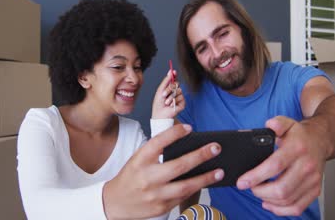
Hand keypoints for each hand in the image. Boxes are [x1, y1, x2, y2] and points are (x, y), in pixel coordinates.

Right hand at [103, 124, 223, 218]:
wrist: (115, 202)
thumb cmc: (131, 177)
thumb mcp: (138, 159)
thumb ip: (157, 152)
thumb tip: (185, 144)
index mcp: (140, 160)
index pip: (158, 143)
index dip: (174, 133)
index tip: (189, 127)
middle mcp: (147, 177)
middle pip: (178, 165)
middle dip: (200, 156)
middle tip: (215, 148)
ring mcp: (155, 194)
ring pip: (185, 186)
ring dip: (205, 178)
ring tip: (220, 171)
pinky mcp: (161, 207)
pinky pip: (183, 197)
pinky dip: (196, 189)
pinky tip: (206, 182)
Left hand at [152, 69, 184, 118]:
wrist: (160, 114)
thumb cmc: (159, 104)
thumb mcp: (160, 90)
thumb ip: (166, 81)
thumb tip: (170, 72)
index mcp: (169, 88)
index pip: (173, 79)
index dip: (174, 74)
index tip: (173, 71)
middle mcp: (175, 91)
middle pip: (176, 84)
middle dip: (169, 88)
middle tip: (163, 94)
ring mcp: (179, 97)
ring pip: (179, 90)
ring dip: (171, 96)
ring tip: (166, 102)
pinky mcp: (182, 103)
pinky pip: (181, 97)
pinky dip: (174, 101)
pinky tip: (171, 105)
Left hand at [236, 116, 325, 215]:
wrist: (321, 141)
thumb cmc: (299, 135)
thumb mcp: (287, 123)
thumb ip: (277, 123)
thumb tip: (270, 125)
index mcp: (298, 148)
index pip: (275, 166)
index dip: (256, 176)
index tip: (242, 182)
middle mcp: (307, 166)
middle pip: (281, 189)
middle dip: (259, 191)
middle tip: (249, 187)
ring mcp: (313, 180)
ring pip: (287, 200)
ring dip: (268, 200)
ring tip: (258, 192)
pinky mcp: (315, 190)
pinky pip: (297, 207)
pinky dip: (281, 210)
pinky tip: (269, 204)